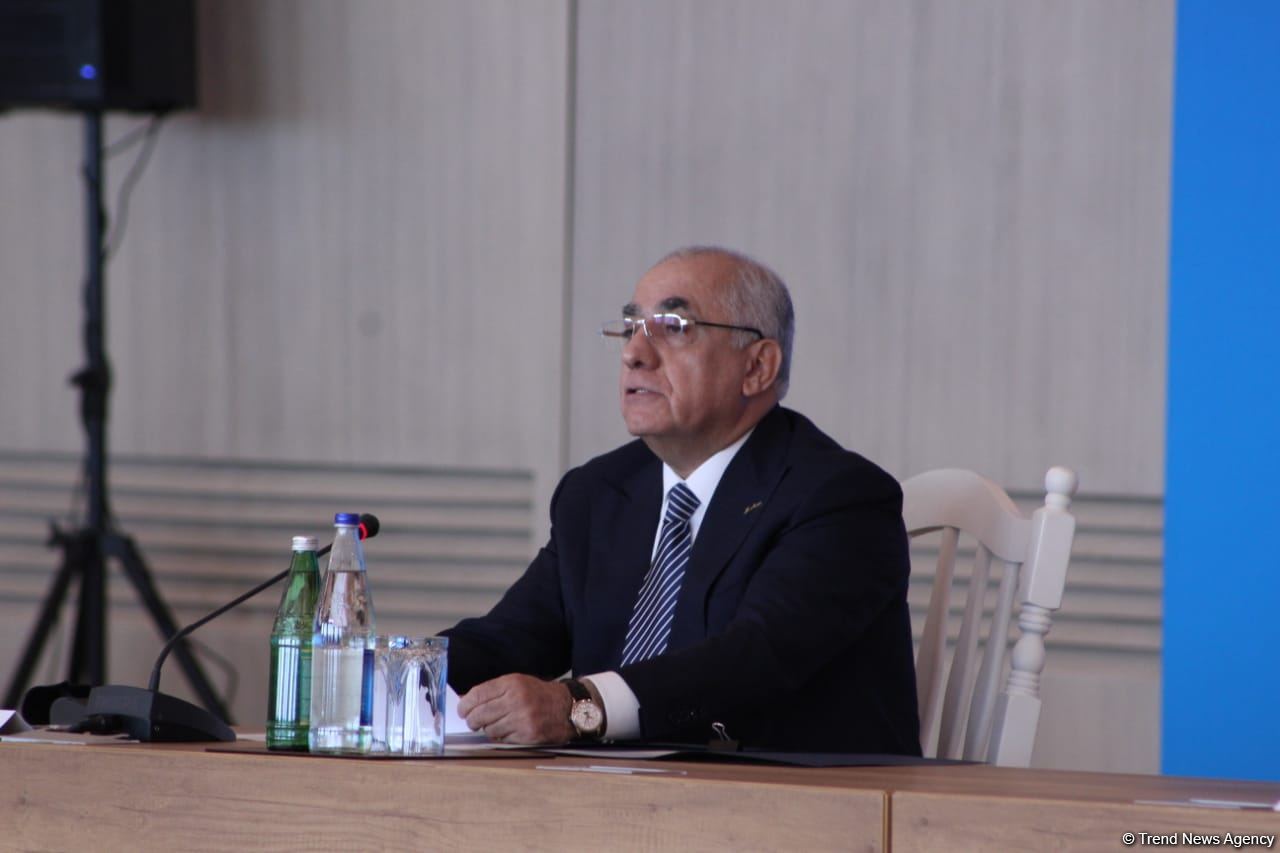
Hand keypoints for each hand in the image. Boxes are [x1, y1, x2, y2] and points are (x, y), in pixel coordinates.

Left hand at [456, 674, 574, 744]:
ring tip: (494, 725)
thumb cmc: (537, 694)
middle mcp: (516, 700)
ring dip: (487, 729)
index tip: (461, 710)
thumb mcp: (516, 684)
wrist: (566, 707)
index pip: (478, 694)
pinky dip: (501, 736)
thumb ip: (492, 691)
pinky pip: (502, 739)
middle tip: (472, 722)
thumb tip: (465, 701)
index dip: (465, 705)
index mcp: (512, 683)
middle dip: (472, 720)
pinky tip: (508, 730)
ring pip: (489, 729)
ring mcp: (522, 718)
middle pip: (480, 714)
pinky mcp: (528, 734)